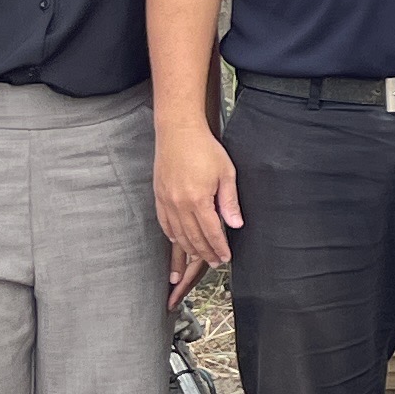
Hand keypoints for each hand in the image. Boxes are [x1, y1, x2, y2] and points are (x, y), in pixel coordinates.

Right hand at [156, 121, 241, 299]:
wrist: (178, 131)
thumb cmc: (204, 148)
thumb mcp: (226, 173)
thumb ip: (229, 201)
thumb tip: (235, 224)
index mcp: (198, 200)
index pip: (211, 233)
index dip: (219, 248)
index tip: (225, 257)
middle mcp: (179, 204)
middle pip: (193, 238)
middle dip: (206, 253)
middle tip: (215, 262)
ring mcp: (166, 201)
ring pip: (178, 234)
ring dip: (190, 248)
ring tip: (200, 257)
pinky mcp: (158, 196)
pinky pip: (165, 223)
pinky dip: (172, 236)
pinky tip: (179, 241)